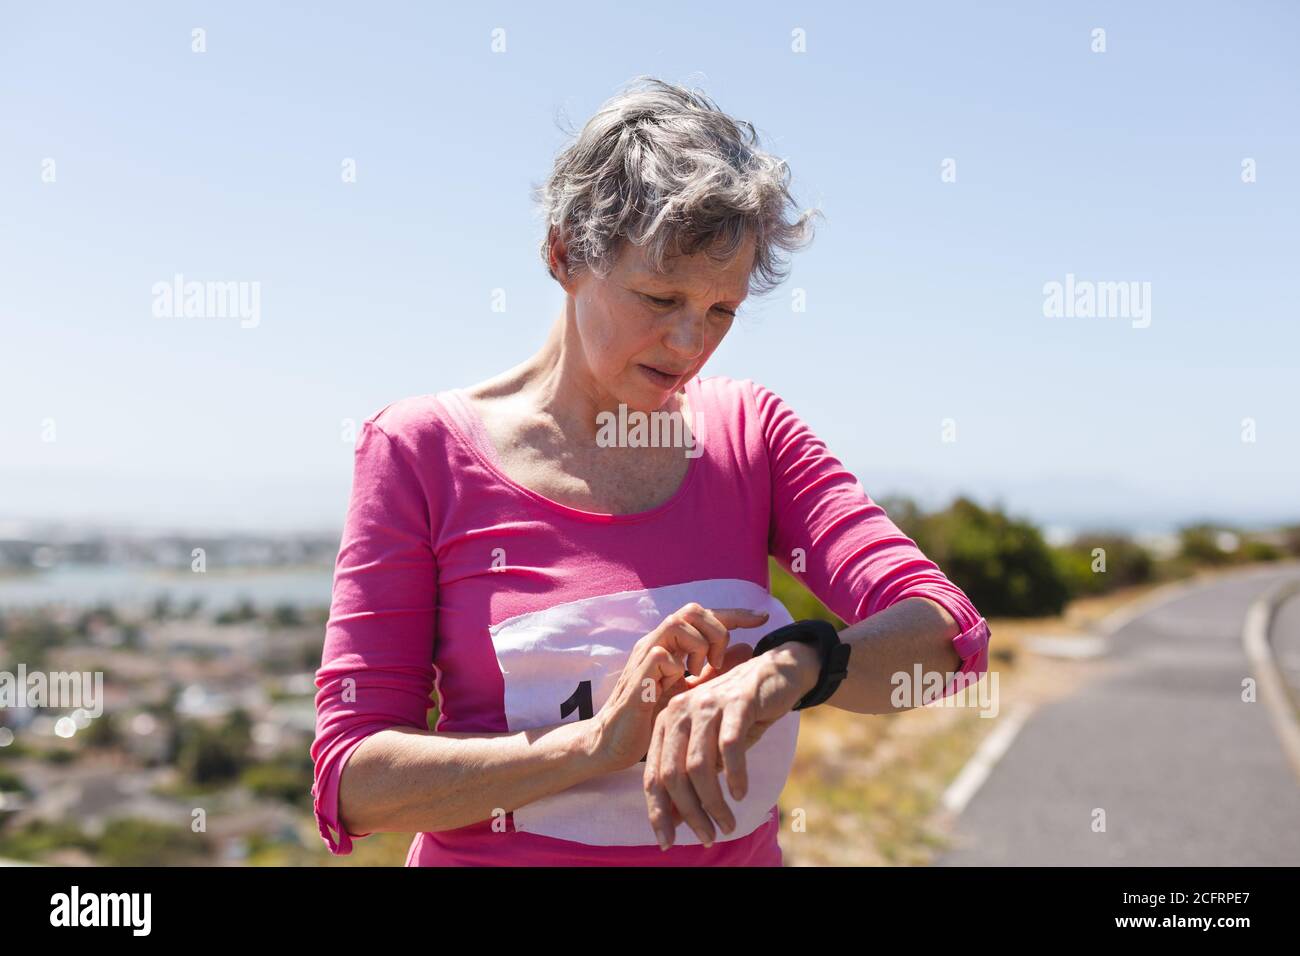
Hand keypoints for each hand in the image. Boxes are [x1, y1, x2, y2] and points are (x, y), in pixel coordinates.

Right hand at [589, 605, 769, 772]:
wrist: (615, 742)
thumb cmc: (652, 716)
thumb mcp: (692, 690)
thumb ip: (716, 670)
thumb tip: (748, 649)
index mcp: (672, 645)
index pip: (705, 616)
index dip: (734, 614)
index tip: (762, 619)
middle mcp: (657, 643)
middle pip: (691, 610)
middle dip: (715, 629)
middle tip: (719, 660)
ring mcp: (645, 658)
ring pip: (676, 623)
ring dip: (697, 645)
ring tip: (700, 671)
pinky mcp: (637, 677)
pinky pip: (660, 654)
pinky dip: (677, 665)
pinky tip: (680, 684)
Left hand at [642, 639, 820, 849]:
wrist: (774, 673)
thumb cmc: (739, 715)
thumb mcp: (711, 745)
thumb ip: (692, 775)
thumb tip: (678, 821)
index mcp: (666, 722)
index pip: (654, 775)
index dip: (659, 812)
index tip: (667, 843)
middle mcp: (680, 711)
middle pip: (674, 774)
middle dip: (690, 813)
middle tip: (707, 837)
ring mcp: (706, 705)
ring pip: (700, 766)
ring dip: (714, 802)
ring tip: (728, 823)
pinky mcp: (736, 703)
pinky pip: (730, 748)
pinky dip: (735, 776)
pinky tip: (740, 793)